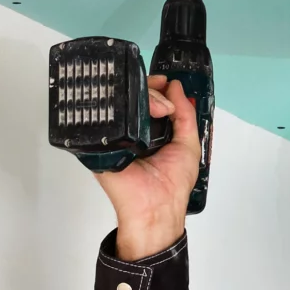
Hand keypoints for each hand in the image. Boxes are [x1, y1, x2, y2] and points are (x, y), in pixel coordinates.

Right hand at [94, 74, 200, 259]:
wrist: (156, 207)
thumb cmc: (173, 182)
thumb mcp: (189, 144)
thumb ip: (186, 115)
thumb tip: (175, 87)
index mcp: (150, 132)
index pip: (149, 101)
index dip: (157, 88)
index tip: (165, 82)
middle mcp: (131, 131)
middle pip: (134, 99)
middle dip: (151, 90)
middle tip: (161, 96)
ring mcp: (115, 136)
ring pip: (121, 104)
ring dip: (139, 98)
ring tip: (155, 107)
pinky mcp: (100, 143)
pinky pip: (104, 119)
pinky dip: (118, 108)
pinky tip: (132, 107)